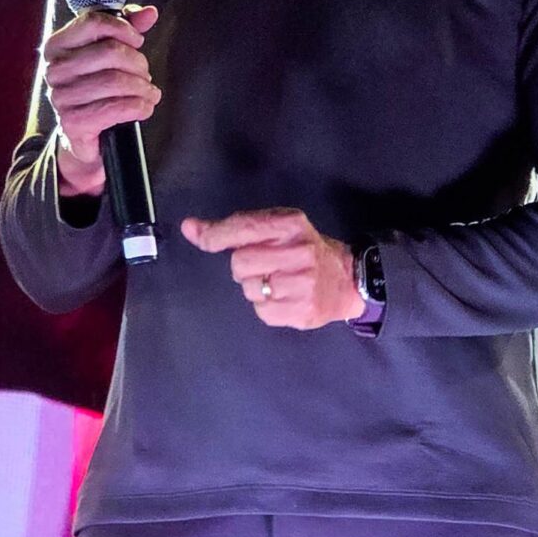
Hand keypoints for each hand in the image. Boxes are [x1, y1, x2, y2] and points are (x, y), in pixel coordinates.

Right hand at [42, 5, 159, 196]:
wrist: (83, 135)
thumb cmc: (96, 90)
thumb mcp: (108, 54)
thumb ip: (127, 29)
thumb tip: (149, 13)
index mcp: (58, 46)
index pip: (93, 22)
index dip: (123, 29)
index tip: (137, 41)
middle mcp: (54, 69)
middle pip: (109, 51)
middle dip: (137, 63)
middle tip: (145, 74)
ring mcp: (60, 97)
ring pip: (116, 80)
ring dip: (142, 88)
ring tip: (148, 93)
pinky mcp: (72, 122)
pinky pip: (116, 108)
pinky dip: (138, 107)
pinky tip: (144, 107)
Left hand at [181, 209, 364, 329]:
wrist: (348, 278)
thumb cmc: (305, 249)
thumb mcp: (277, 227)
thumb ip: (234, 227)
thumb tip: (189, 228)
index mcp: (290, 225)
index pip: (241, 228)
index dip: (214, 235)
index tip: (196, 232)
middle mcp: (298, 252)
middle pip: (239, 263)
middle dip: (243, 266)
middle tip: (263, 265)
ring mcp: (301, 284)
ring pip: (248, 289)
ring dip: (255, 287)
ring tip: (278, 281)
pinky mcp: (302, 311)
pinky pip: (261, 311)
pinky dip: (266, 306)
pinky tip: (284, 297)